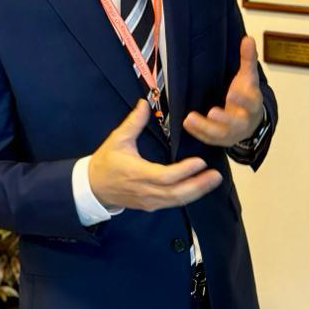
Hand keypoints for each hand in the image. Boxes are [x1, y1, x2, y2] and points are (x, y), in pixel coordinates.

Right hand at [89, 100, 221, 209]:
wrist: (93, 188)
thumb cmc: (106, 162)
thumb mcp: (117, 139)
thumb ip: (133, 122)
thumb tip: (144, 103)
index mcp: (137, 173)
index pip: (165, 176)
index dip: (184, 171)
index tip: (200, 162)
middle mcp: (145, 190)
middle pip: (175, 193)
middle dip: (197, 185)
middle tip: (216, 175)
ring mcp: (148, 201)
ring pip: (176, 201)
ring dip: (196, 192)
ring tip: (213, 180)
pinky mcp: (150, 206)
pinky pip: (172, 203)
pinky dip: (187, 197)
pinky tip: (200, 188)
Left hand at [183, 36, 263, 146]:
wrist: (251, 121)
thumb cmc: (248, 95)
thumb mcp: (249, 77)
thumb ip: (248, 59)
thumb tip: (249, 38)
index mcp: (253, 106)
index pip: (251, 104)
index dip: (243, 100)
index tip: (232, 93)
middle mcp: (244, 122)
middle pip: (236, 124)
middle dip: (224, 119)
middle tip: (212, 112)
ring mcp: (232, 133)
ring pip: (220, 134)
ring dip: (205, 128)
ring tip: (190, 118)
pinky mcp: (221, 140)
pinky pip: (209, 139)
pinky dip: (198, 133)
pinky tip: (187, 123)